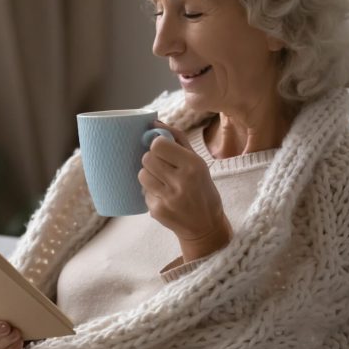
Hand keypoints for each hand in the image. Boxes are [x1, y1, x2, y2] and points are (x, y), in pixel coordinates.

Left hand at [138, 121, 231, 259]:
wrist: (206, 226)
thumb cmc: (202, 189)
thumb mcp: (198, 162)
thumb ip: (177, 139)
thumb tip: (154, 122)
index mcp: (193, 165)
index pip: (158, 144)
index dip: (157, 145)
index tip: (163, 150)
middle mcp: (181, 181)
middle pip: (147, 158)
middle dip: (152, 160)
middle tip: (163, 167)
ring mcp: (168, 198)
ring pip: (142, 174)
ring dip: (149, 175)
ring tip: (162, 181)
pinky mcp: (157, 211)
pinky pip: (143, 192)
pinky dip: (151, 192)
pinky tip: (164, 196)